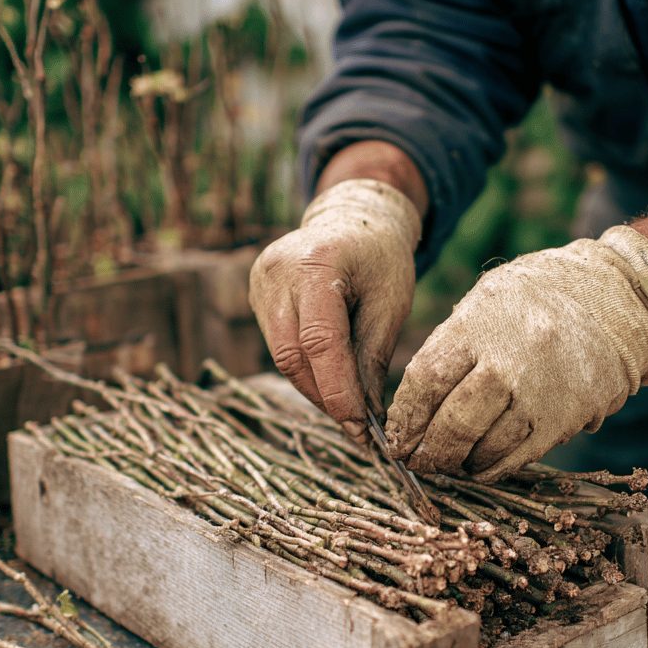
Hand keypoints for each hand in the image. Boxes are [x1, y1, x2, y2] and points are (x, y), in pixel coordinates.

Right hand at [248, 178, 420, 441]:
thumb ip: (373, 359)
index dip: (338, 391)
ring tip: (347, 407)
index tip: (359, 428)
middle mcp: (278, 272)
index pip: (320, 342)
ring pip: (282, 356)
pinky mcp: (256, 294)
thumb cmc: (380, 259)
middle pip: (292, 355)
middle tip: (356, 427)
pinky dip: (305, 368)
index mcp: (317, 264)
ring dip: (315, 387)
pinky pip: (279, 344)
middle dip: (325, 396)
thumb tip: (367, 418)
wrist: (353, 218)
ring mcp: (260, 282)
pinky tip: (330, 378)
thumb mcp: (390, 304)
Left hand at [385, 226, 647, 481]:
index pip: (425, 380)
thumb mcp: (486, 299)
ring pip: (485, 447)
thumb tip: (415, 403)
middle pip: (453, 423)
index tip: (397, 436)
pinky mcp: (565, 418)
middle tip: (418, 460)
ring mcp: (539, 393)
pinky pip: (519, 457)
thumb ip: (450, 344)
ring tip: (451, 462)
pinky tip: (481, 465)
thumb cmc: (539, 295)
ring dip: (461, 463)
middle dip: (429, 451)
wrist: (616, 298)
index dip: (405, 417)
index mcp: (478, 325)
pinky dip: (494, 467)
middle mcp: (507, 360)